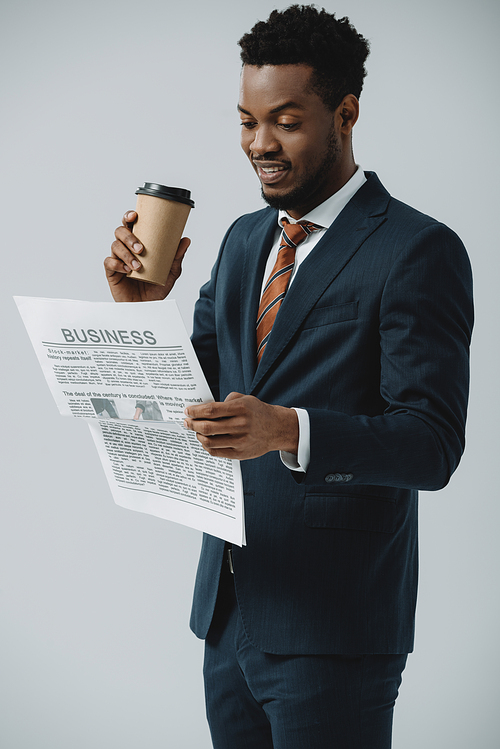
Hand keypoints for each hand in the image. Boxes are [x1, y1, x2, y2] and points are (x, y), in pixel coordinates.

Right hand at [104, 210, 190, 301]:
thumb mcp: (171, 272)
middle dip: (129, 237)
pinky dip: (117, 264)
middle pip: (120, 232)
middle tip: (141, 249)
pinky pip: (109, 262)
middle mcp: (126, 248)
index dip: (129, 216)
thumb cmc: (156, 288)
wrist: (149, 307)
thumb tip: (185, 240)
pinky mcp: (112, 272)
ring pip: (115, 246)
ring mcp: (118, 259)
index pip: (130, 225)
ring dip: (126, 254)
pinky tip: (126, 270)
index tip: (135, 216)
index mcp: (138, 243)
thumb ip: (176, 257)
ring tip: (138, 266)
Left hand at [183, 392, 298, 459]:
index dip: (195, 411)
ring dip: (198, 436)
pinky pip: (216, 452)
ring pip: (209, 441)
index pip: (211, 410)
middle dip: (192, 424)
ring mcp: (241, 441)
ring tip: (196, 431)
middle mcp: (241, 425)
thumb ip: (225, 401)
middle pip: (208, 427)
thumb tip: (203, 409)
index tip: (187, 411)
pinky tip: (205, 440)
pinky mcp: (240, 454)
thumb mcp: (245, 399)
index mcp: (241, 409)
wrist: (276, 428)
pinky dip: (206, 446)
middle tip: (186, 422)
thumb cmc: (257, 412)